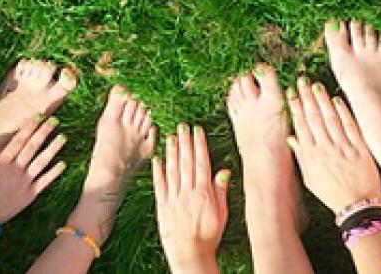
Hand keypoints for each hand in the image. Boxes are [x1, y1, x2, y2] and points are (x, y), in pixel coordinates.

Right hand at [0, 115, 66, 222]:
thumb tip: (6, 140)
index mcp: (2, 162)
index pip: (18, 140)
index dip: (29, 127)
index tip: (37, 116)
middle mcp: (14, 169)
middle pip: (32, 147)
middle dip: (43, 132)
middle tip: (54, 120)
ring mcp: (24, 182)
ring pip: (41, 161)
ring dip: (53, 148)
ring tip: (63, 137)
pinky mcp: (30, 194)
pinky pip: (45, 181)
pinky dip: (54, 172)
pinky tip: (63, 163)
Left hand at [153, 124, 228, 273]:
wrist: (190, 254)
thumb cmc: (209, 236)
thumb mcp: (222, 214)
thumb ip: (221, 191)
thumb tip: (223, 171)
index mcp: (204, 193)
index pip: (201, 163)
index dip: (199, 145)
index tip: (197, 131)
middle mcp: (188, 193)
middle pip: (186, 162)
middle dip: (185, 142)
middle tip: (182, 126)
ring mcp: (174, 199)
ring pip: (172, 170)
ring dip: (172, 152)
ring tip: (170, 136)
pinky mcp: (162, 206)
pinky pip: (160, 185)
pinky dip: (158, 171)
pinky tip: (157, 159)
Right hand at [287, 78, 380, 213]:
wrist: (357, 206)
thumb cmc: (331, 193)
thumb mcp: (310, 179)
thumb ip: (301, 156)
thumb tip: (291, 138)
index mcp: (311, 156)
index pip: (300, 125)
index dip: (295, 107)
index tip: (291, 92)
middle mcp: (325, 149)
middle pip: (313, 118)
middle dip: (306, 97)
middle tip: (301, 80)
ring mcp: (342, 147)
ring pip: (330, 118)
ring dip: (322, 100)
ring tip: (316, 85)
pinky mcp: (359, 148)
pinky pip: (350, 126)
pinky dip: (343, 112)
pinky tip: (337, 100)